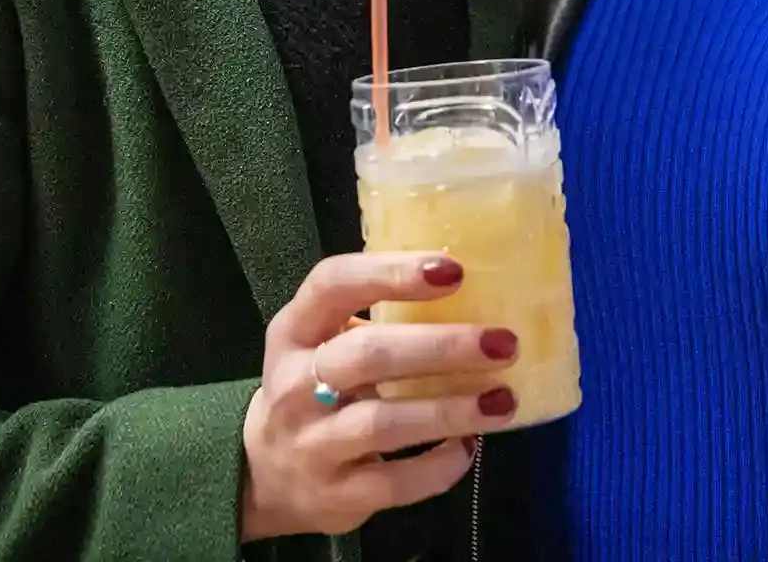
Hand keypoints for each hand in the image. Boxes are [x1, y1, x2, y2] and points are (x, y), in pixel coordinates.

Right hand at [240, 252, 519, 542]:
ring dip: (450, 410)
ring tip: (503, 399)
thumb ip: (377, 316)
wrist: (264, 474)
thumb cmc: (316, 384)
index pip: (334, 284)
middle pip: (369, 355)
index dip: (391, 273)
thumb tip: (471, 289)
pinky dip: (438, 466)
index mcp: (295, 329)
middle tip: (502, 343)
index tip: (454, 270)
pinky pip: (394, 482)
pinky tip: (469, 446)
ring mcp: (311, 444)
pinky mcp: (334, 496)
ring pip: (384, 423)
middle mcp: (295, 383)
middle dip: (442, 346)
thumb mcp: (325, 339)